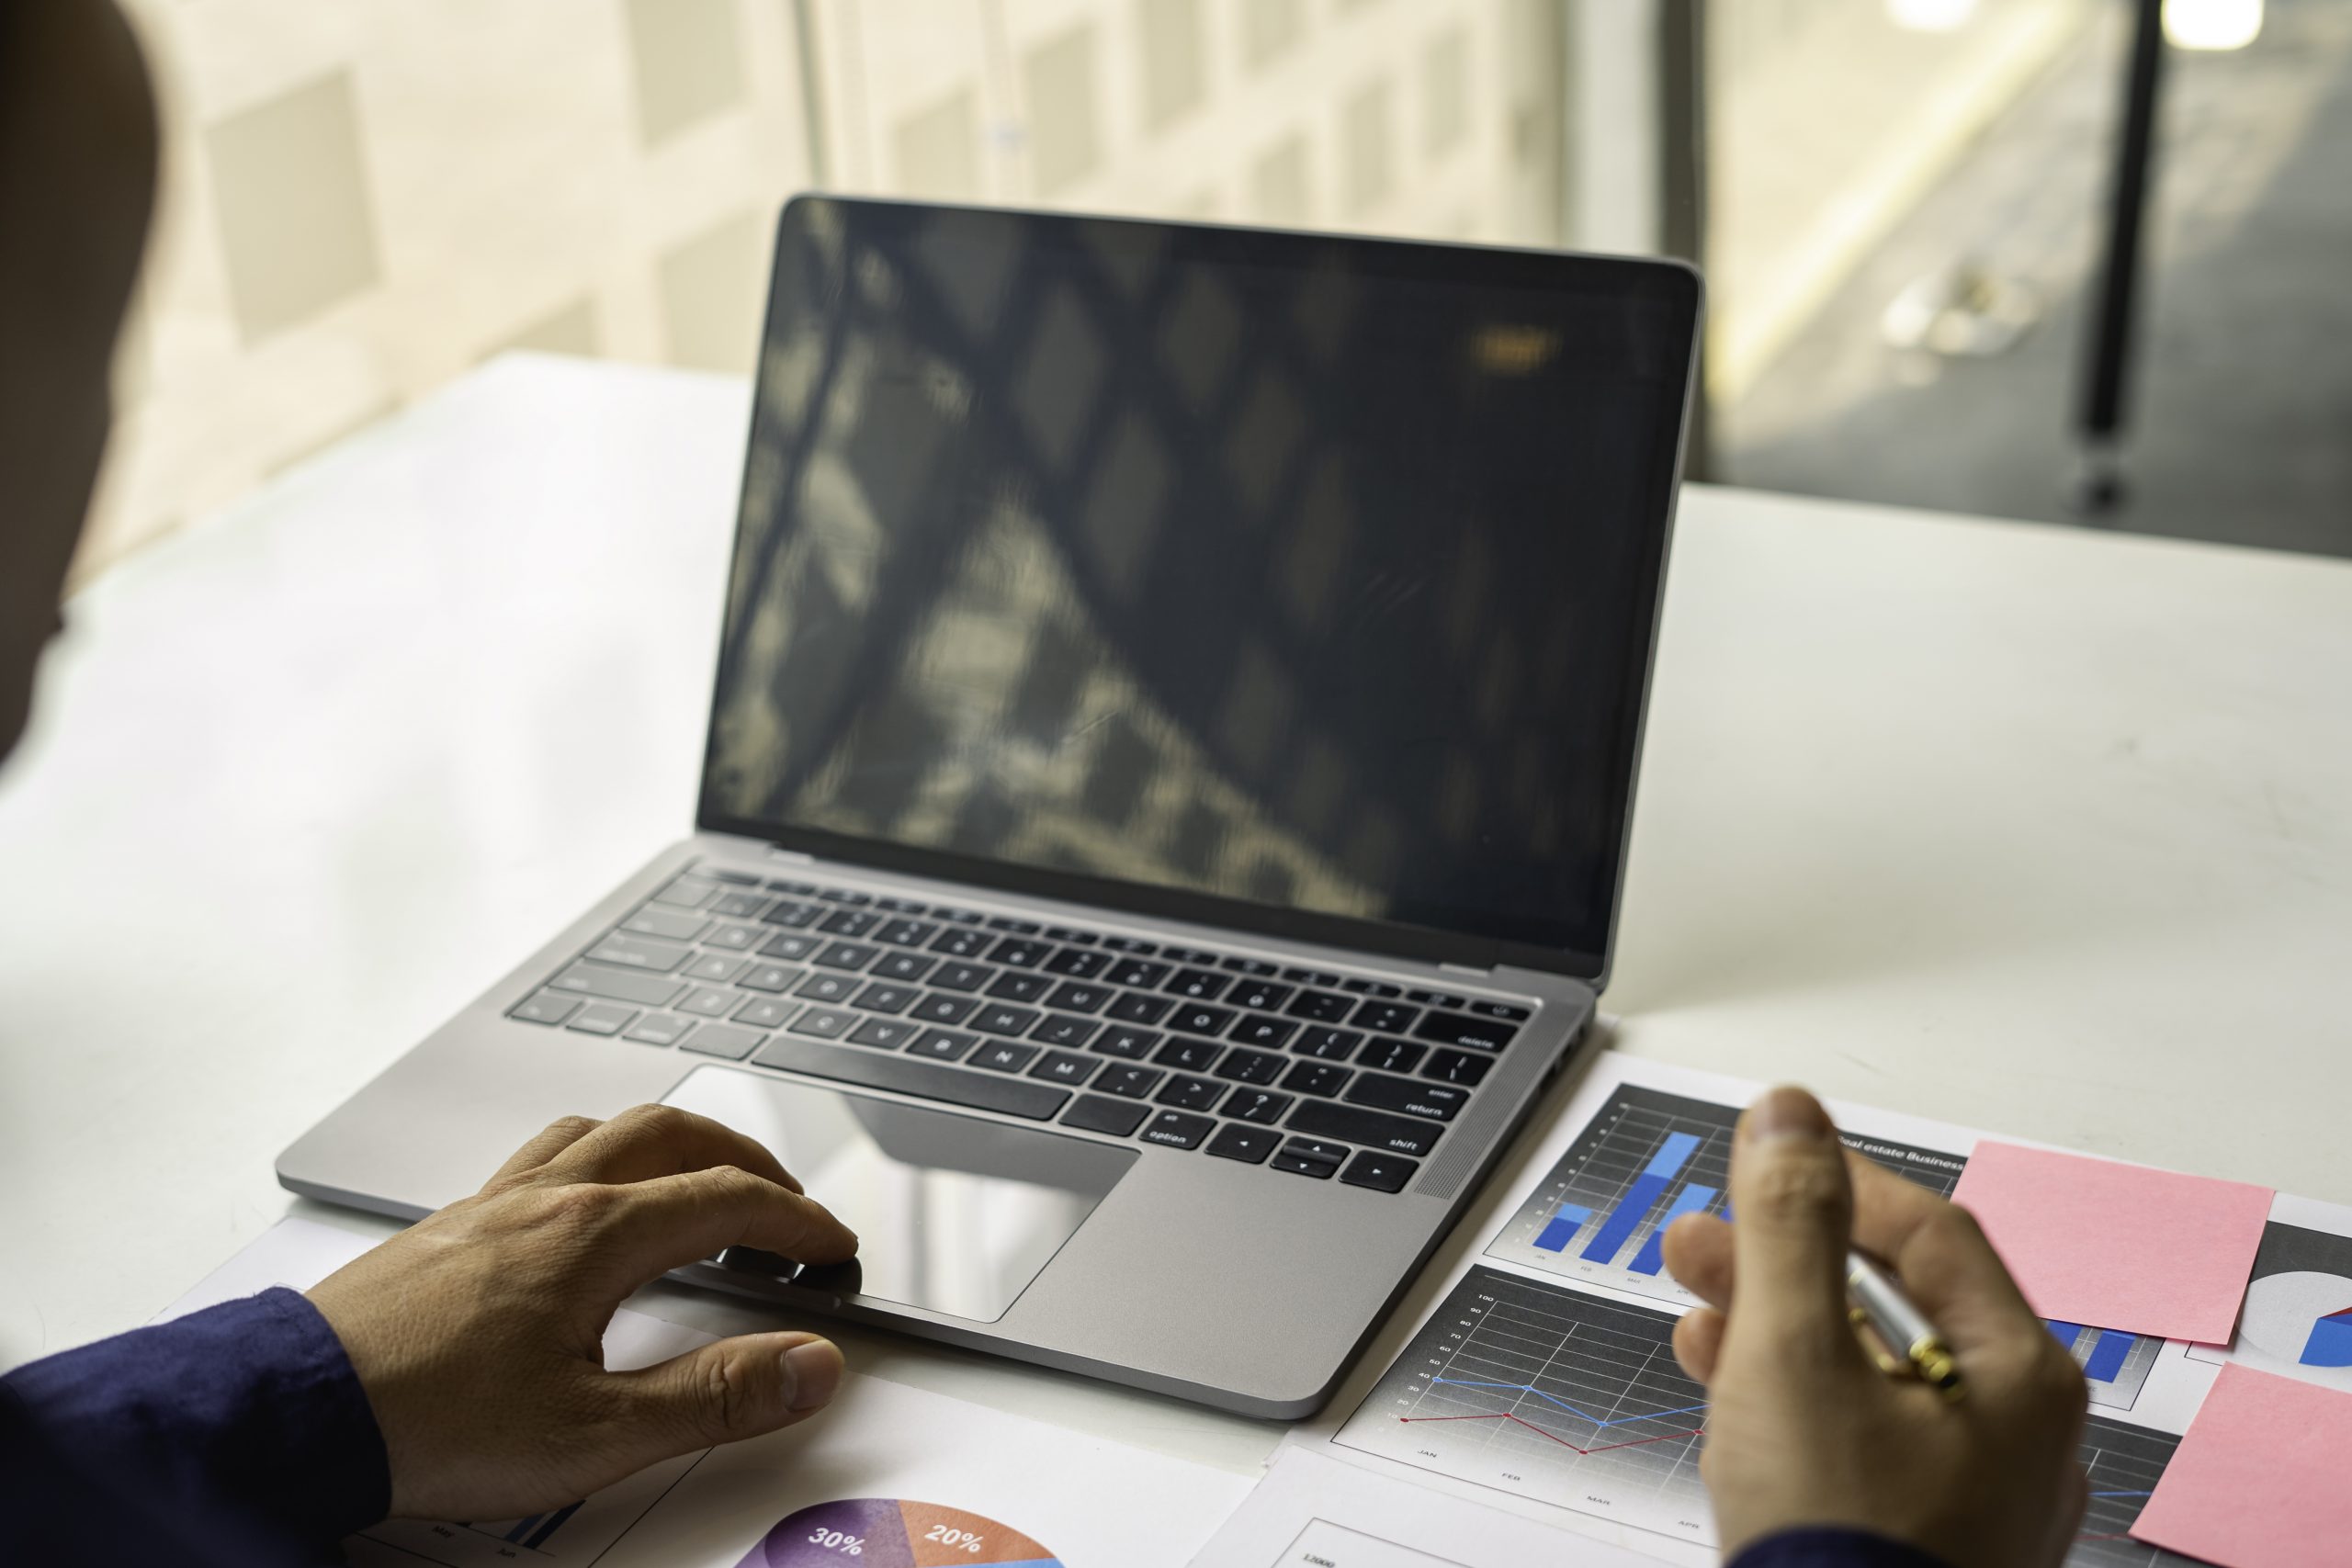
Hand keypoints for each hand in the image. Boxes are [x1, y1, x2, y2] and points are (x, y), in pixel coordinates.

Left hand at [307, 1105, 858, 1520]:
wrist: (292, 1414)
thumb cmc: (425, 1424)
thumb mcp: (595, 1434)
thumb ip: (715, 1396)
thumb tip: (806, 1364)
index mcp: (593, 1236)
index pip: (727, 1200)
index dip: (797, 1220)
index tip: (830, 1247)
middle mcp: (545, 1200)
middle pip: (673, 1136)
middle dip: (746, 1161)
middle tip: (785, 1203)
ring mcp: (491, 1206)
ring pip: (602, 1131)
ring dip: (670, 1144)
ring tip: (697, 1179)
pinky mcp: (448, 1230)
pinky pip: (542, 1156)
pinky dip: (596, 1157)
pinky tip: (584, 1203)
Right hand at [1659, 1088, 2087, 1567]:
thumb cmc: (1841, 1544)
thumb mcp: (1794, 1351)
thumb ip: (1790, 1224)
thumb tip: (1790, 1117)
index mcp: (2020, 1379)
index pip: (1932, 1236)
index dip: (1837, 1186)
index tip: (1768, 1162)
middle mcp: (2017, 1439)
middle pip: (1896, 1307)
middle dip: (1785, 1260)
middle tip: (1707, 1237)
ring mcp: (1974, 1502)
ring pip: (1871, 1376)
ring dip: (1776, 1326)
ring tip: (1697, 1306)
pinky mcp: (1924, 1548)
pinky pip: (1862, 1441)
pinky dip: (1792, 1399)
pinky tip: (1727, 1385)